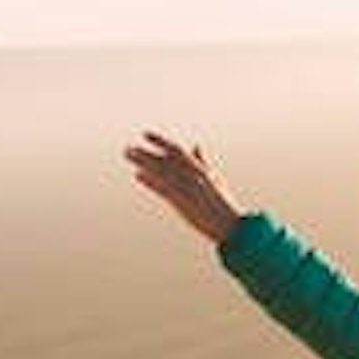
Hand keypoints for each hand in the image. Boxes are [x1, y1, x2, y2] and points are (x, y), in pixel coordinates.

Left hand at [123, 129, 244, 244]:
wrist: (230, 224)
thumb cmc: (222, 202)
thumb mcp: (214, 177)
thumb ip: (202, 160)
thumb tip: (196, 144)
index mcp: (199, 168)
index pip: (176, 150)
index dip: (160, 141)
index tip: (145, 134)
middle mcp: (192, 174)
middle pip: (164, 159)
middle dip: (145, 152)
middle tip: (128, 148)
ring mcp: (187, 186)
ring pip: (161, 170)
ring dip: (143, 161)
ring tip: (128, 155)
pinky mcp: (183, 200)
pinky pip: (164, 188)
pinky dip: (151, 181)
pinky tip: (138, 175)